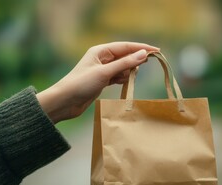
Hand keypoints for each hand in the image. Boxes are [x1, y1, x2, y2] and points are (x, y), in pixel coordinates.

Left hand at [36, 42, 158, 122]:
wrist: (65, 101)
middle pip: (125, 56)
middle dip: (136, 60)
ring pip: (123, 67)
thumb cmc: (81, 84)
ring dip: (129, 71)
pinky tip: (126, 82)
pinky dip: (123, 79)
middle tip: (150, 63)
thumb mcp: (104, 73)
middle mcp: (102, 58)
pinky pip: (118, 76)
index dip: (141, 48)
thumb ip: (124, 64)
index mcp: (100, 51)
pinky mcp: (102, 81)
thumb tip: (143, 54)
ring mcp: (102, 70)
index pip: (125, 46)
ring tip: (132, 77)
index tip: (156, 51)